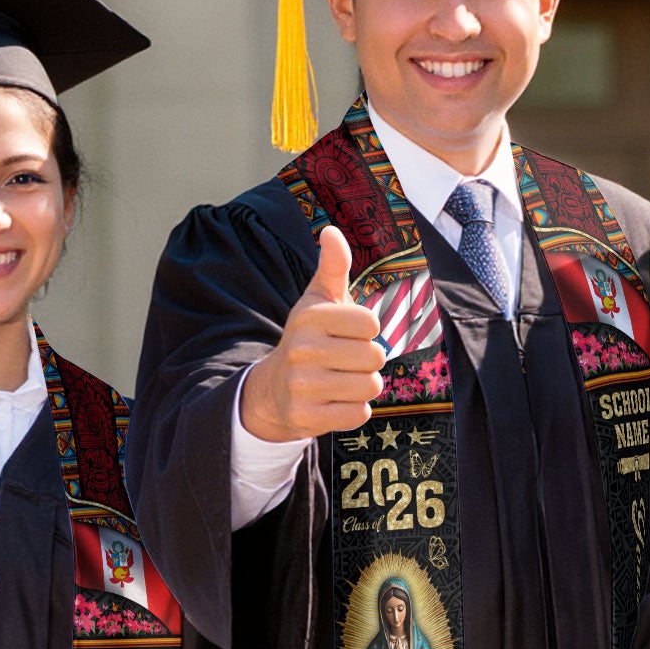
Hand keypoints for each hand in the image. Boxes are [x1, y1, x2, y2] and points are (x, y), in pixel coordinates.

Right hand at [237, 225, 385, 441]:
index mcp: (310, 317)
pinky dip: (355, 410)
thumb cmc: (309, 338)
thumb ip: (333, 266)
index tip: (347, 333)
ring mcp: (302, 386)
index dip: (367, 330)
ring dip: (364, 385)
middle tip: (346, 360)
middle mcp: (303, 349)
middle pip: (375, 356)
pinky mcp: (306, 417)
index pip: (371, 323)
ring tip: (342, 380)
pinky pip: (359, 415)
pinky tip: (335, 401)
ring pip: (370, 386)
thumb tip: (332, 231)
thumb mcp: (318, 300)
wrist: (274, 389)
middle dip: (368, 360)